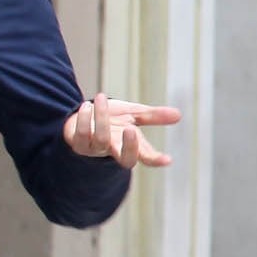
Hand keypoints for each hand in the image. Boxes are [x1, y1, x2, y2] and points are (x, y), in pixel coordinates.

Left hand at [65, 95, 181, 167]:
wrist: (84, 116)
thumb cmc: (112, 119)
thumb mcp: (133, 115)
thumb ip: (153, 116)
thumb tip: (178, 115)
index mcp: (130, 145)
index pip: (146, 157)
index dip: (156, 159)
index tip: (168, 160)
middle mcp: (114, 151)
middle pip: (125, 159)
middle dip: (129, 146)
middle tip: (131, 129)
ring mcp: (95, 149)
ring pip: (102, 139)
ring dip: (102, 117)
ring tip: (102, 97)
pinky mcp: (78, 144)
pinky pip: (82, 134)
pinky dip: (85, 119)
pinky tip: (87, 106)